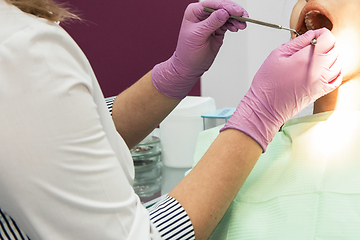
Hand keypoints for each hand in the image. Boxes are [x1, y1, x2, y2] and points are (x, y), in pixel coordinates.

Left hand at [152, 0, 247, 99]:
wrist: (189, 67)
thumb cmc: (188, 52)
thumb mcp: (198, 35)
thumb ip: (211, 23)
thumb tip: (224, 12)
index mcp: (194, 12)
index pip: (213, 4)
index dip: (226, 6)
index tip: (237, 11)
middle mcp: (203, 15)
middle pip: (222, 8)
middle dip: (234, 12)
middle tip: (244, 17)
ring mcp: (211, 22)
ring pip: (227, 16)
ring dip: (236, 20)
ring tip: (242, 26)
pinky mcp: (217, 30)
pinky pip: (228, 24)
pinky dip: (234, 25)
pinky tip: (237, 28)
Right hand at [221, 28, 342, 151]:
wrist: (265, 107)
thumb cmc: (267, 84)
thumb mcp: (277, 55)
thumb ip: (296, 42)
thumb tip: (309, 35)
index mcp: (306, 59)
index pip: (328, 38)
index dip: (320, 34)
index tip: (312, 37)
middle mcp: (318, 71)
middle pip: (334, 49)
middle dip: (325, 45)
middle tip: (311, 47)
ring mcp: (321, 82)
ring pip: (338, 63)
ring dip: (329, 57)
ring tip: (315, 59)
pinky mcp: (321, 92)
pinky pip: (337, 78)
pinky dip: (334, 71)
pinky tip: (323, 69)